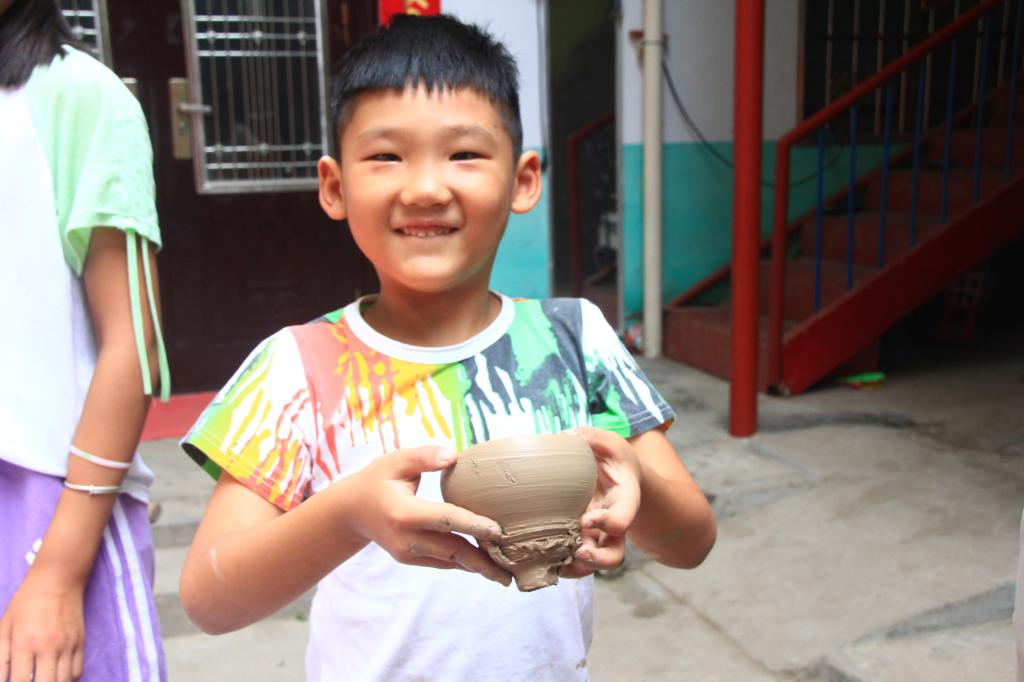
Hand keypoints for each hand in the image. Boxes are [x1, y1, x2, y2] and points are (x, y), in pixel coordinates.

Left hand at [0, 565, 85, 681]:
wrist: (58, 580)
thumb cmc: (26, 602)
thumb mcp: (4, 627)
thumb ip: (0, 657)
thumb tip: (2, 678)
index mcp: (25, 644)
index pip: (20, 681)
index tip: (16, 681)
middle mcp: (49, 648)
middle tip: (31, 680)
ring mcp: (68, 646)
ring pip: (64, 681)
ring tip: (43, 678)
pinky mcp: (80, 642)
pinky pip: (78, 672)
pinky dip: (68, 679)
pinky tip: (57, 675)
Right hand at [345, 444, 512, 585]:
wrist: (351, 511)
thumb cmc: (378, 480)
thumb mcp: (396, 461)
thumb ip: (425, 456)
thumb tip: (454, 455)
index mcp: (404, 513)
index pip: (446, 520)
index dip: (473, 525)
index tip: (499, 531)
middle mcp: (405, 538)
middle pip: (452, 550)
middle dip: (483, 562)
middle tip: (509, 572)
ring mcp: (406, 553)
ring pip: (449, 561)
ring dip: (476, 568)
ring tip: (503, 575)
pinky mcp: (409, 559)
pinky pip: (441, 562)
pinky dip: (462, 564)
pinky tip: (484, 565)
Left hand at [560, 427, 642, 578]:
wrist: (617, 474)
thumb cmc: (614, 458)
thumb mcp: (609, 443)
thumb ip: (592, 437)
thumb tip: (567, 436)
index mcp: (625, 500)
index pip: (623, 518)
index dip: (607, 523)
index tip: (586, 519)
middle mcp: (614, 524)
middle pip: (615, 555)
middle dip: (597, 560)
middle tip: (578, 552)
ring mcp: (599, 535)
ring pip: (594, 564)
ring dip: (577, 569)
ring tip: (557, 566)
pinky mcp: (583, 538)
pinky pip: (576, 559)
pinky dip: (561, 564)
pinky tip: (542, 560)